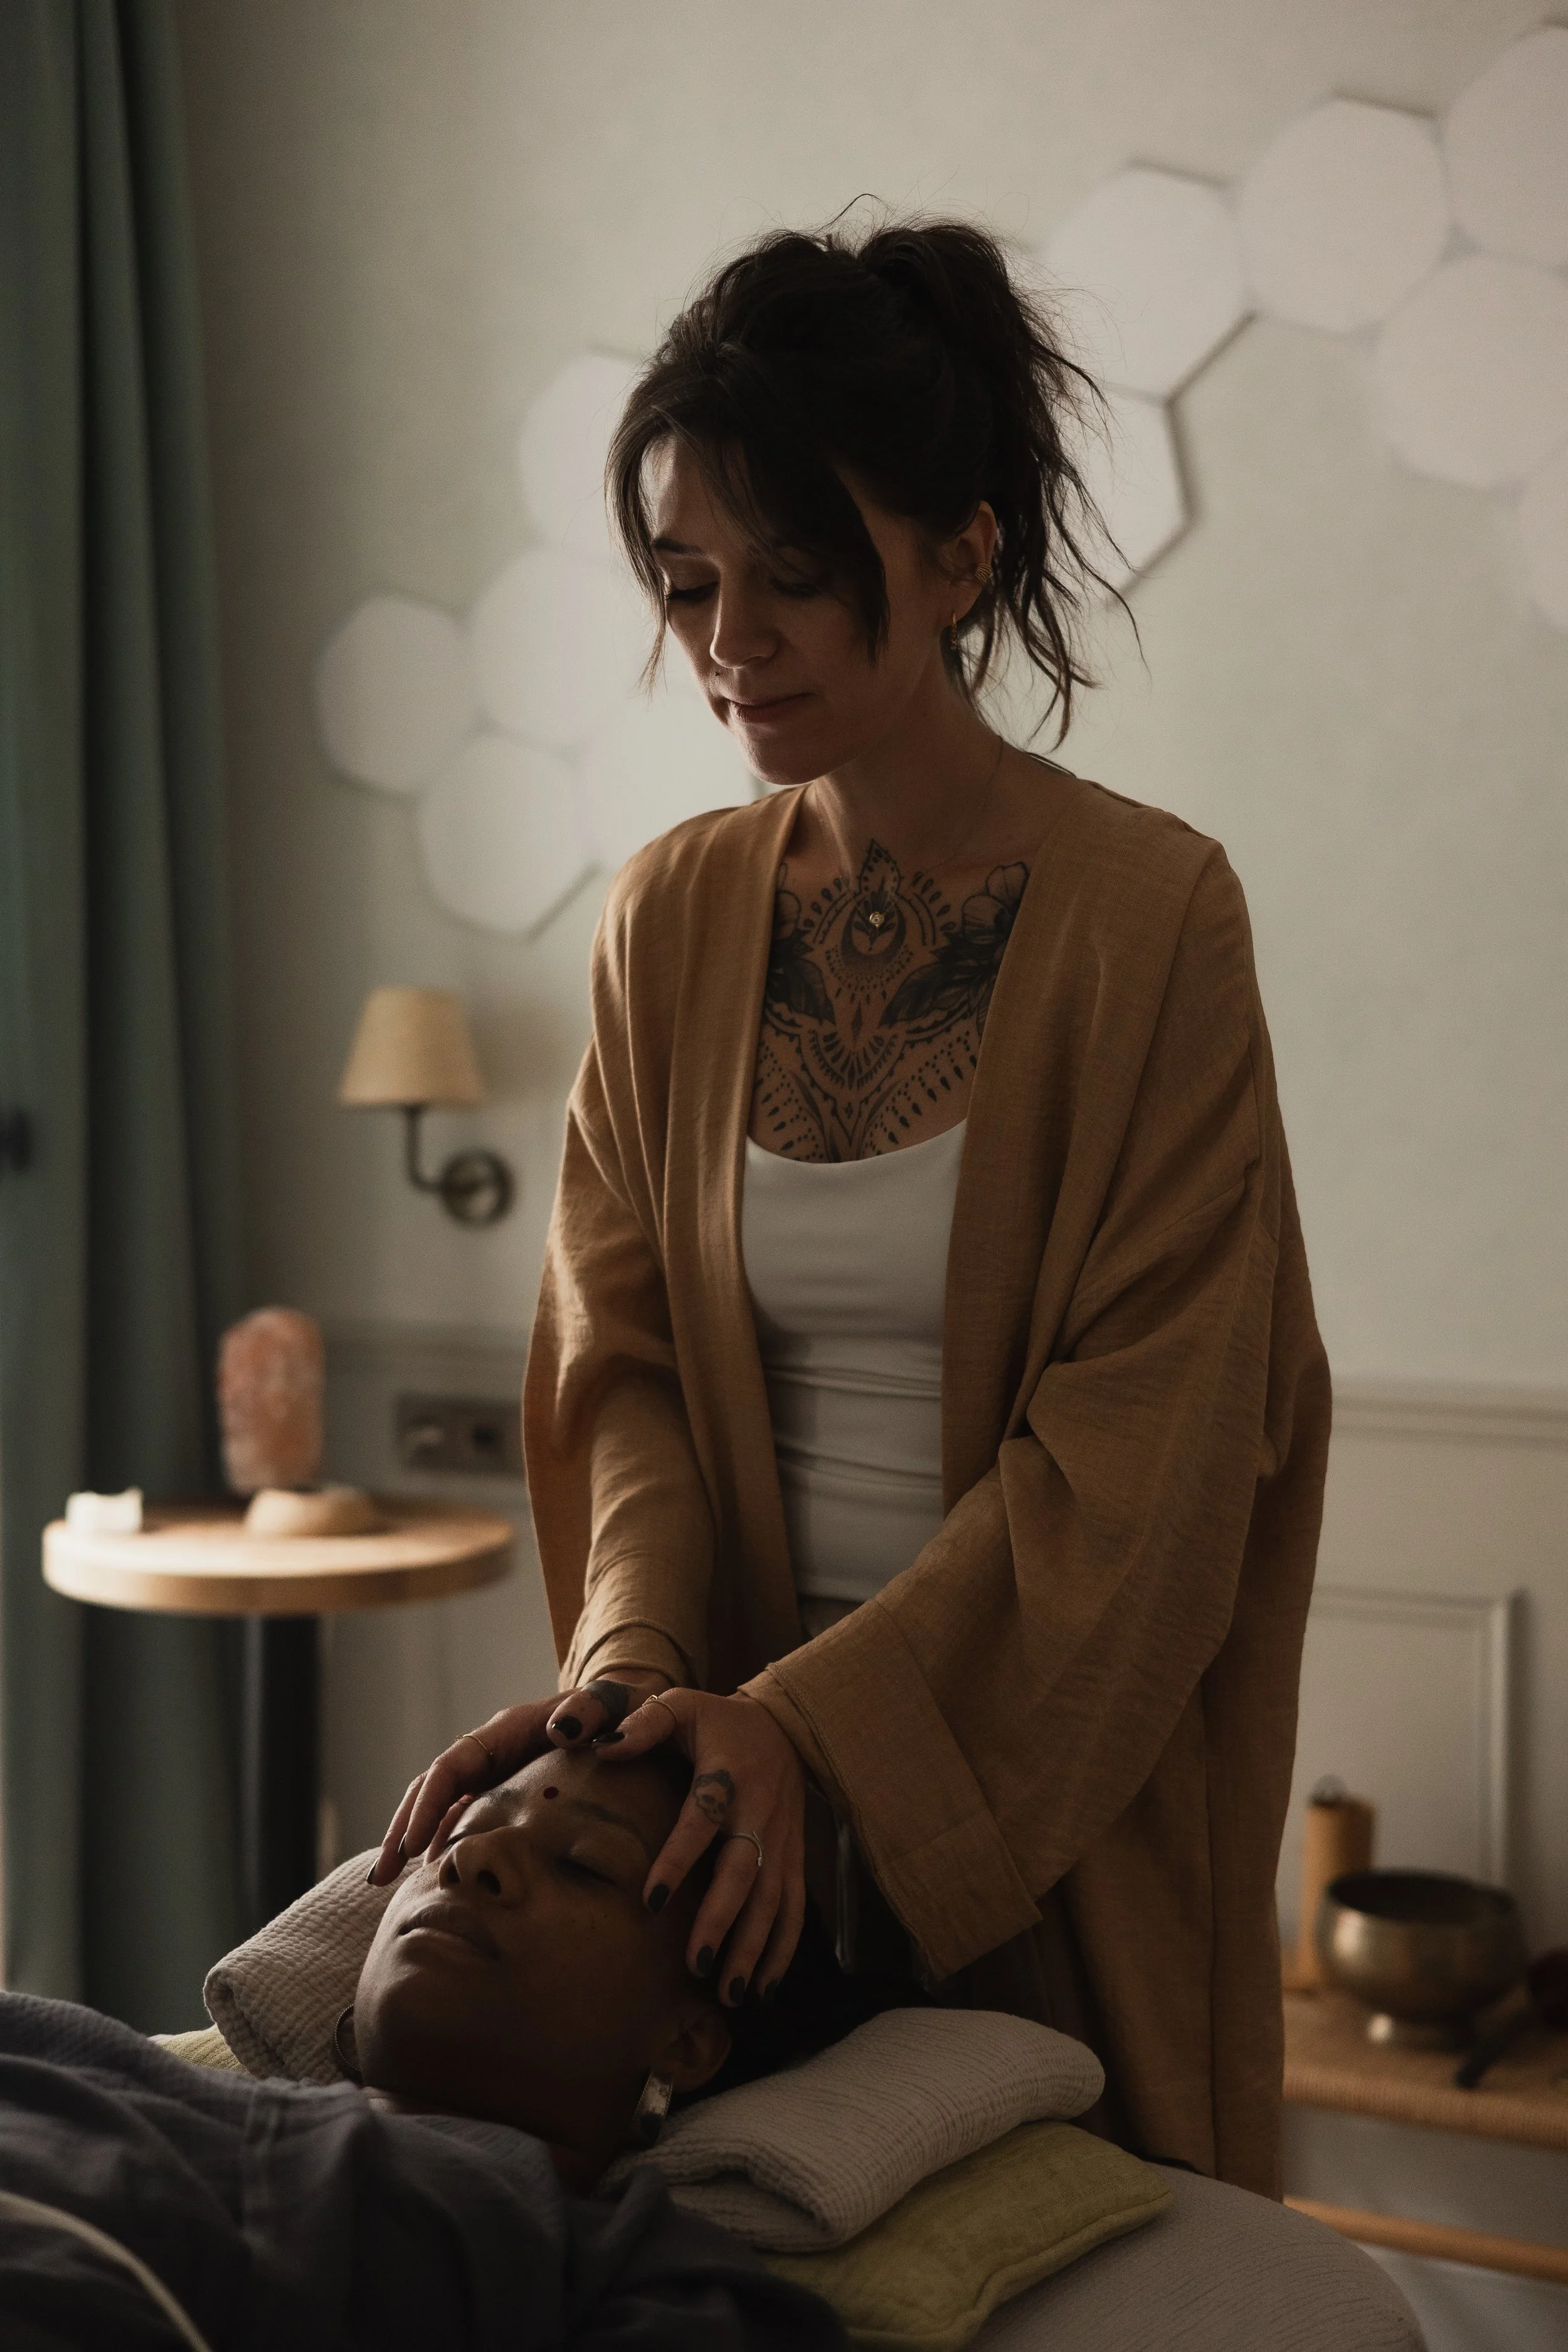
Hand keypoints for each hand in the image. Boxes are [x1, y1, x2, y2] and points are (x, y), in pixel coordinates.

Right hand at [368, 1669, 671, 1885]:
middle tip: (380, 1877)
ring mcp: (495, 1769)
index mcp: (509, 1729)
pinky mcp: (503, 1787)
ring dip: (409, 1838)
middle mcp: (493, 1747)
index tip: (413, 1846)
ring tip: (385, 1883)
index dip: (428, 1804)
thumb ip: (591, 1710)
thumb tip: (559, 1728)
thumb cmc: (627, 1709)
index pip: (452, 1765)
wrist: (639, 1712)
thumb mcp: (614, 1704)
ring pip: (439, 1802)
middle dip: (402, 1829)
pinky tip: (429, 1873)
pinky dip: (438, 1839)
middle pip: (431, 1786)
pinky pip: (460, 1812)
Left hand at [578, 1687, 806, 2005]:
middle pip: (744, 1870)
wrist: (784, 1726)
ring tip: (729, 1992)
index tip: (650, 1899)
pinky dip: (783, 1949)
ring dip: (754, 1946)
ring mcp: (782, 1838)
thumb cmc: (715, 1721)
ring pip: (773, 1898)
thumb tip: (600, 1746)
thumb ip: (642, 1723)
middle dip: (723, 1919)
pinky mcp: (794, 1857)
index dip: (679, 1858)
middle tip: (696, 1964)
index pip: (702, 1818)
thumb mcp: (680, 1706)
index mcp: (727, 1773)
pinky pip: (795, 1907)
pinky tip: (763, 1987)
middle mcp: (760, 1810)